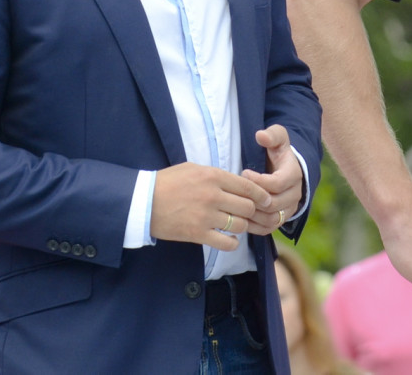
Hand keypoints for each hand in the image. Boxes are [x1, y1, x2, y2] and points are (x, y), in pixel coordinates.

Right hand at [150, 162, 270, 250]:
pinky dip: (232, 243)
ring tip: (237, 225)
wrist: (144, 201)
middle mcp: (213, 195)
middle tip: (252, 215)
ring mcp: (206, 216)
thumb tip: (236, 181)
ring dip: (242, 226)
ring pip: (240, 225)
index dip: (262, 195)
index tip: (267, 200)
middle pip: (248, 207)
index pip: (248, 187)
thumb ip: (216, 175)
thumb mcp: (193, 169)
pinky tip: (229, 239)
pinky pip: (226, 242)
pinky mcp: (198, 233)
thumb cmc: (168, 182)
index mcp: (213, 176)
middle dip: (253, 212)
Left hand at [241, 125, 303, 234]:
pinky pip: (268, 228)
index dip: (258, 181)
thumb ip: (272, 135)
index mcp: (294, 175)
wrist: (286, 169)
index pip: (277, 184)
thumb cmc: (278, 152)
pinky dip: (253, 226)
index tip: (243, 172)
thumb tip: (261, 135)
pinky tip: (239, 217)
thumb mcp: (278, 138)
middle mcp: (295, 194)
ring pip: (271, 219)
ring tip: (236, 205)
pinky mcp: (281, 219)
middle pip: (273, 204)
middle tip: (236, 192)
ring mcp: (289, 209)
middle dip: (252, 199)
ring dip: (252, 215)